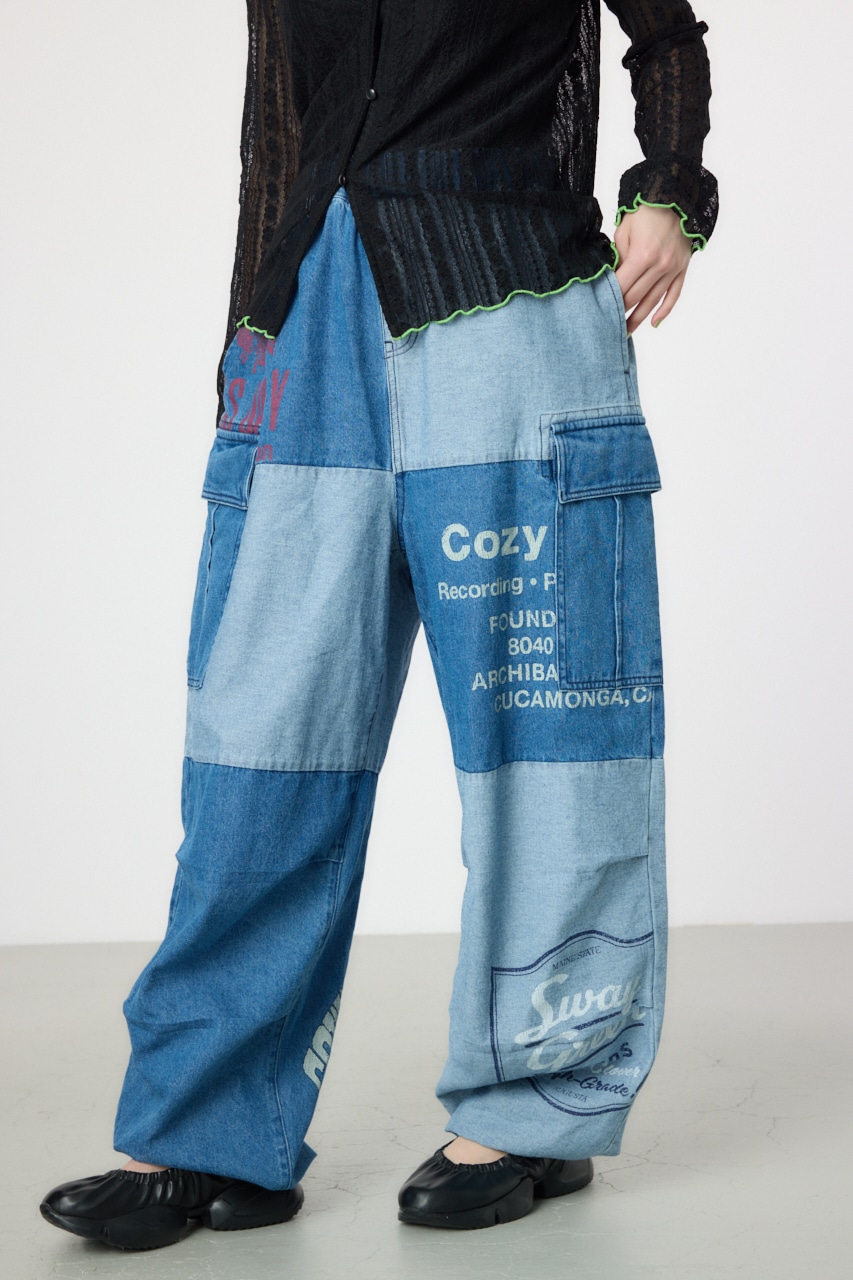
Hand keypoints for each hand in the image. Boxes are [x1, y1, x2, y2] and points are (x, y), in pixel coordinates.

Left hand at [613, 204, 692, 334]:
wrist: (674, 196)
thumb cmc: (645, 211)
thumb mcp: (624, 231)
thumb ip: (618, 258)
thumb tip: (612, 280)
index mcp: (642, 256)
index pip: (622, 287)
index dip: (609, 300)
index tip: (599, 311)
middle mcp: (659, 266)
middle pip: (636, 298)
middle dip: (621, 312)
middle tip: (608, 325)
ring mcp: (673, 269)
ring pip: (653, 301)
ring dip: (639, 318)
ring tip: (626, 332)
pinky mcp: (683, 268)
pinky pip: (674, 295)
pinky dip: (664, 311)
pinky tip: (654, 323)